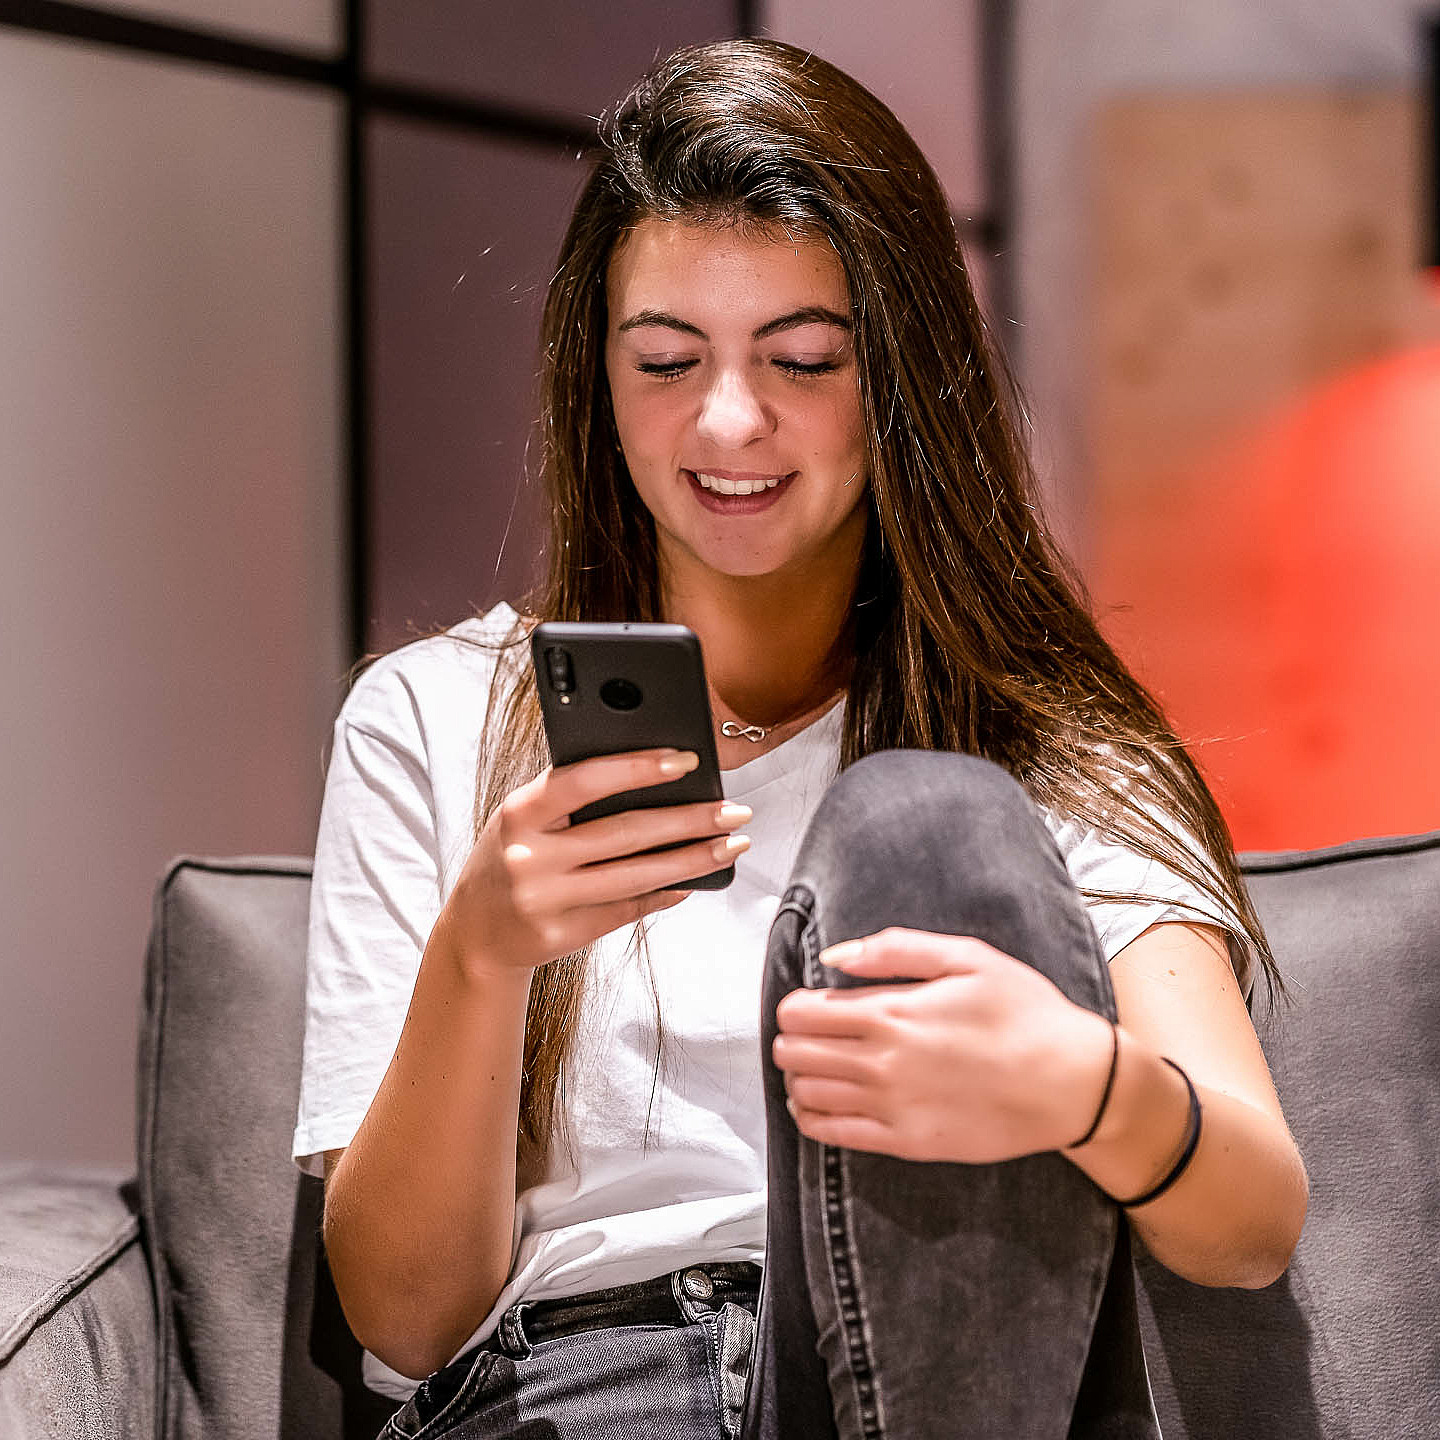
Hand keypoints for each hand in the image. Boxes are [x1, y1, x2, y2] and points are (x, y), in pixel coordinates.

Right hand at [442, 749, 749, 976]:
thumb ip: (570, 797)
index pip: (585, 780)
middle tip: (736, 811)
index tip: (687, 761)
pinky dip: (667, 891)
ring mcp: (547, 899)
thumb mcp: (523, 819)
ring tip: (732, 845)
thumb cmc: (511, 857)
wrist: (474, 932)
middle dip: (690, 820)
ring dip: (694, 859)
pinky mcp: (565, 934)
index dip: (638, 768)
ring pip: (637, 875)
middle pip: (626, 833)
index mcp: (518, 813)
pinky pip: (629, 908)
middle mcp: (530, 857)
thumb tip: (654, 778)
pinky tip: (696, 878)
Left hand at [772, 928, 1113, 1162]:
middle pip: (795, 1052)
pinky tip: (816, 1103)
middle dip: (792, 1038)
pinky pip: (832, 1134)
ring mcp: (891, 1107)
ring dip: (799, 1075)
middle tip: (810, 1033)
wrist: (1072, 1083)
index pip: (801, 1012)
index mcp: (893, 1010)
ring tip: (815, 1064)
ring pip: (806, 1092)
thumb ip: (894, 949)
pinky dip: (810, 1117)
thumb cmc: (1025, 1013)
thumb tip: (836, 956)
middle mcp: (882, 1061)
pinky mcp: (905, 1143)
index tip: (810, 1003)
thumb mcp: (967, 957)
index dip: (795, 1005)